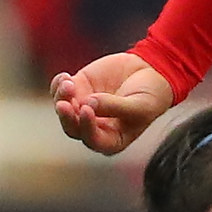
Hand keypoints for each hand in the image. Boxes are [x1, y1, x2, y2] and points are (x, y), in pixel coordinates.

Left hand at [50, 52, 178, 156]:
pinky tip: (65, 77)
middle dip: (66, 117)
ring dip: (61, 97)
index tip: (86, 109)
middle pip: (72, 128)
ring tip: (68, 83)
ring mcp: (84, 107)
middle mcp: (94, 127)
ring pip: (63, 109)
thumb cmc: (151, 96)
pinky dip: (59, 84)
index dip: (86, 127)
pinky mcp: (79, 88)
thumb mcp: (140, 105)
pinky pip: (61, 90)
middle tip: (64, 104)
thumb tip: (88, 103)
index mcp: (111, 139)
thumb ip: (115, 107)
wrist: (152, 72)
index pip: (92, 139)